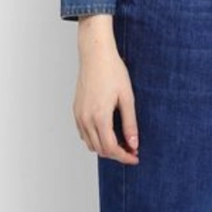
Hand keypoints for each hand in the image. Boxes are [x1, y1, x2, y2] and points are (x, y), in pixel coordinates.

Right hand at [73, 15, 139, 164]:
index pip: (111, 148)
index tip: (135, 157)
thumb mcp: (127, 97)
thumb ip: (130, 123)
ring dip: (105, 147)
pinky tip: (107, 131)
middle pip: (100, 149)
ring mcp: (79, 115)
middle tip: (131, 149)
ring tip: (121, 141)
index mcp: (99, 117)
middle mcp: (86, 119)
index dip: (124, 156)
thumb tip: (134, 144)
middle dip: (116, 153)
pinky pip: (83, 133)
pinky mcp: (76, 110)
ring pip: (90, 143)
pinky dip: (95, 138)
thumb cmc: (112, 71)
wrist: (95, 54)